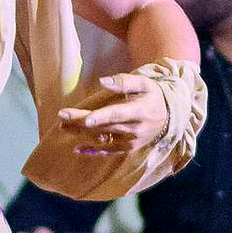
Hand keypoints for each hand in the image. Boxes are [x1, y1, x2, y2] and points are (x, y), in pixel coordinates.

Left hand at [57, 71, 172, 160]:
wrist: (169, 117)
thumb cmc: (153, 96)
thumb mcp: (144, 84)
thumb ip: (124, 82)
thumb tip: (102, 81)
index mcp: (139, 111)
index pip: (117, 114)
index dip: (101, 117)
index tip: (86, 118)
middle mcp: (135, 129)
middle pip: (104, 125)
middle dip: (82, 121)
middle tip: (62, 116)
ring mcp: (131, 141)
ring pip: (102, 138)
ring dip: (81, 133)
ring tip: (63, 126)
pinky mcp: (128, 149)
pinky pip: (108, 151)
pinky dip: (93, 151)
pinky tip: (77, 149)